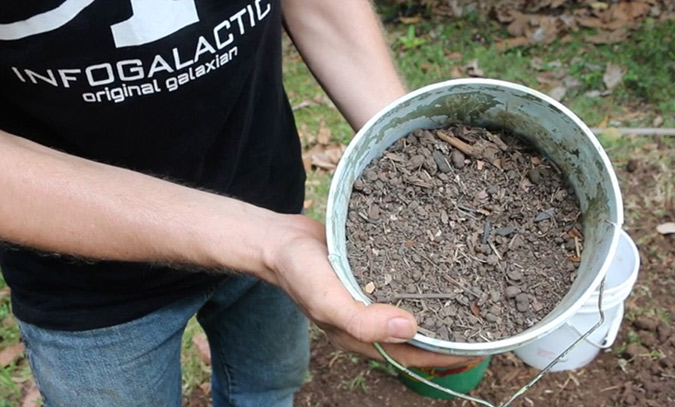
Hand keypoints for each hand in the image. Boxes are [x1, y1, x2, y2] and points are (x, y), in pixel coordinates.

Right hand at [265, 215, 480, 367]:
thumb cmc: (299, 272)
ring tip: (476, 299)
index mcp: (361, 336)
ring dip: (443, 309)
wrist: (281, 240)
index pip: (412, 355)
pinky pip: (406, 283)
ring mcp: (372, 297)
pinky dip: (427, 283)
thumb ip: (361, 319)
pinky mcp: (373, 274)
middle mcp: (371, 320)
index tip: (481, 348)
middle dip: (452, 335)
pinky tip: (445, 270)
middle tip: (489, 323)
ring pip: (415, 310)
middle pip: (419, 336)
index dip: (447, 355)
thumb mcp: (325, 299)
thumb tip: (409, 329)